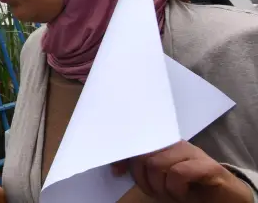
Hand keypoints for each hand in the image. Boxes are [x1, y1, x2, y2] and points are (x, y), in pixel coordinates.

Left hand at [111, 141, 253, 202]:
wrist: (225, 197)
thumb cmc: (191, 188)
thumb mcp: (161, 179)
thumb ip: (143, 170)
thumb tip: (116, 168)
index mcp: (164, 145)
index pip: (137, 143)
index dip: (123, 157)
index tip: (117, 172)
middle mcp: (177, 145)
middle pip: (144, 155)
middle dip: (143, 178)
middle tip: (155, 192)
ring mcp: (193, 153)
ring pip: (157, 163)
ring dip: (160, 186)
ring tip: (171, 194)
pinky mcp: (208, 166)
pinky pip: (179, 173)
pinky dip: (175, 188)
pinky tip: (182, 193)